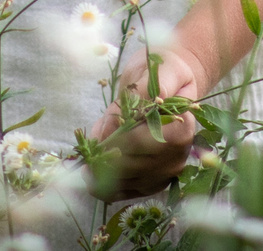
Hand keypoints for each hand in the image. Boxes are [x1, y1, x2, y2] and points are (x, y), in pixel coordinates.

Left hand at [88, 49, 206, 200]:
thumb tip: (115, 125)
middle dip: (103, 162)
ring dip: (102, 176)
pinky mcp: (157, 181)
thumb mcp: (151, 71)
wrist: (174, 83)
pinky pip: (130, 191)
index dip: (112, 144)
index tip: (91, 144)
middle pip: (132, 166)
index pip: (139, 142)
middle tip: (81, 159)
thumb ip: (135, 95)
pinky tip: (92, 180)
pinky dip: (108, 188)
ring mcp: (169, 171)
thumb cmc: (163, 72)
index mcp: (182, 127)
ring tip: (84, 167)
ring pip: (128, 181)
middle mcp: (179, 154)